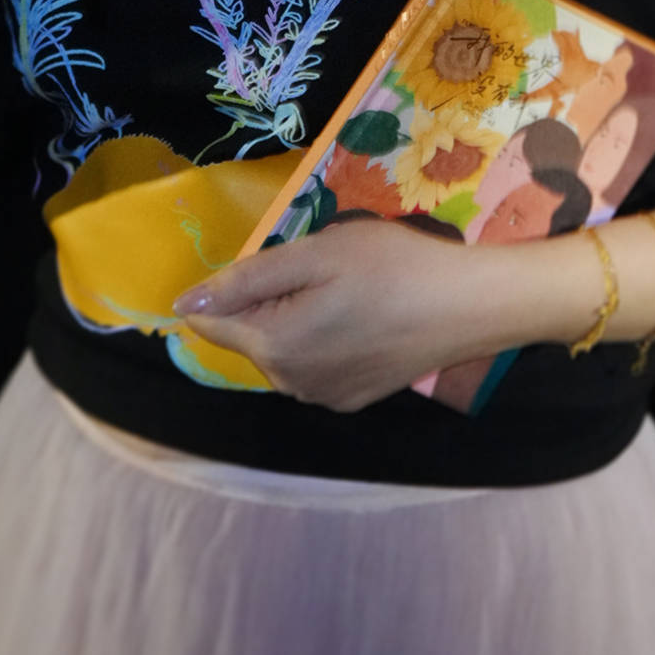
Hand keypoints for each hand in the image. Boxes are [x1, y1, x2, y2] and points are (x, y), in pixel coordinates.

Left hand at [173, 218, 542, 413]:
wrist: (470, 306)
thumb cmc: (392, 267)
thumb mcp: (314, 254)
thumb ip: (245, 280)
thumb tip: (185, 305)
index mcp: (274, 346)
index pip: (212, 322)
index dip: (229, 287)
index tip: (272, 264)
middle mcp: (290, 383)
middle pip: (249, 335)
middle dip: (269, 300)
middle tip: (325, 269)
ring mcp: (322, 397)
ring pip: (282, 350)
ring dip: (296, 319)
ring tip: (347, 291)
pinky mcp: (352, 400)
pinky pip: (313, 366)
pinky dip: (324, 341)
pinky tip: (362, 318)